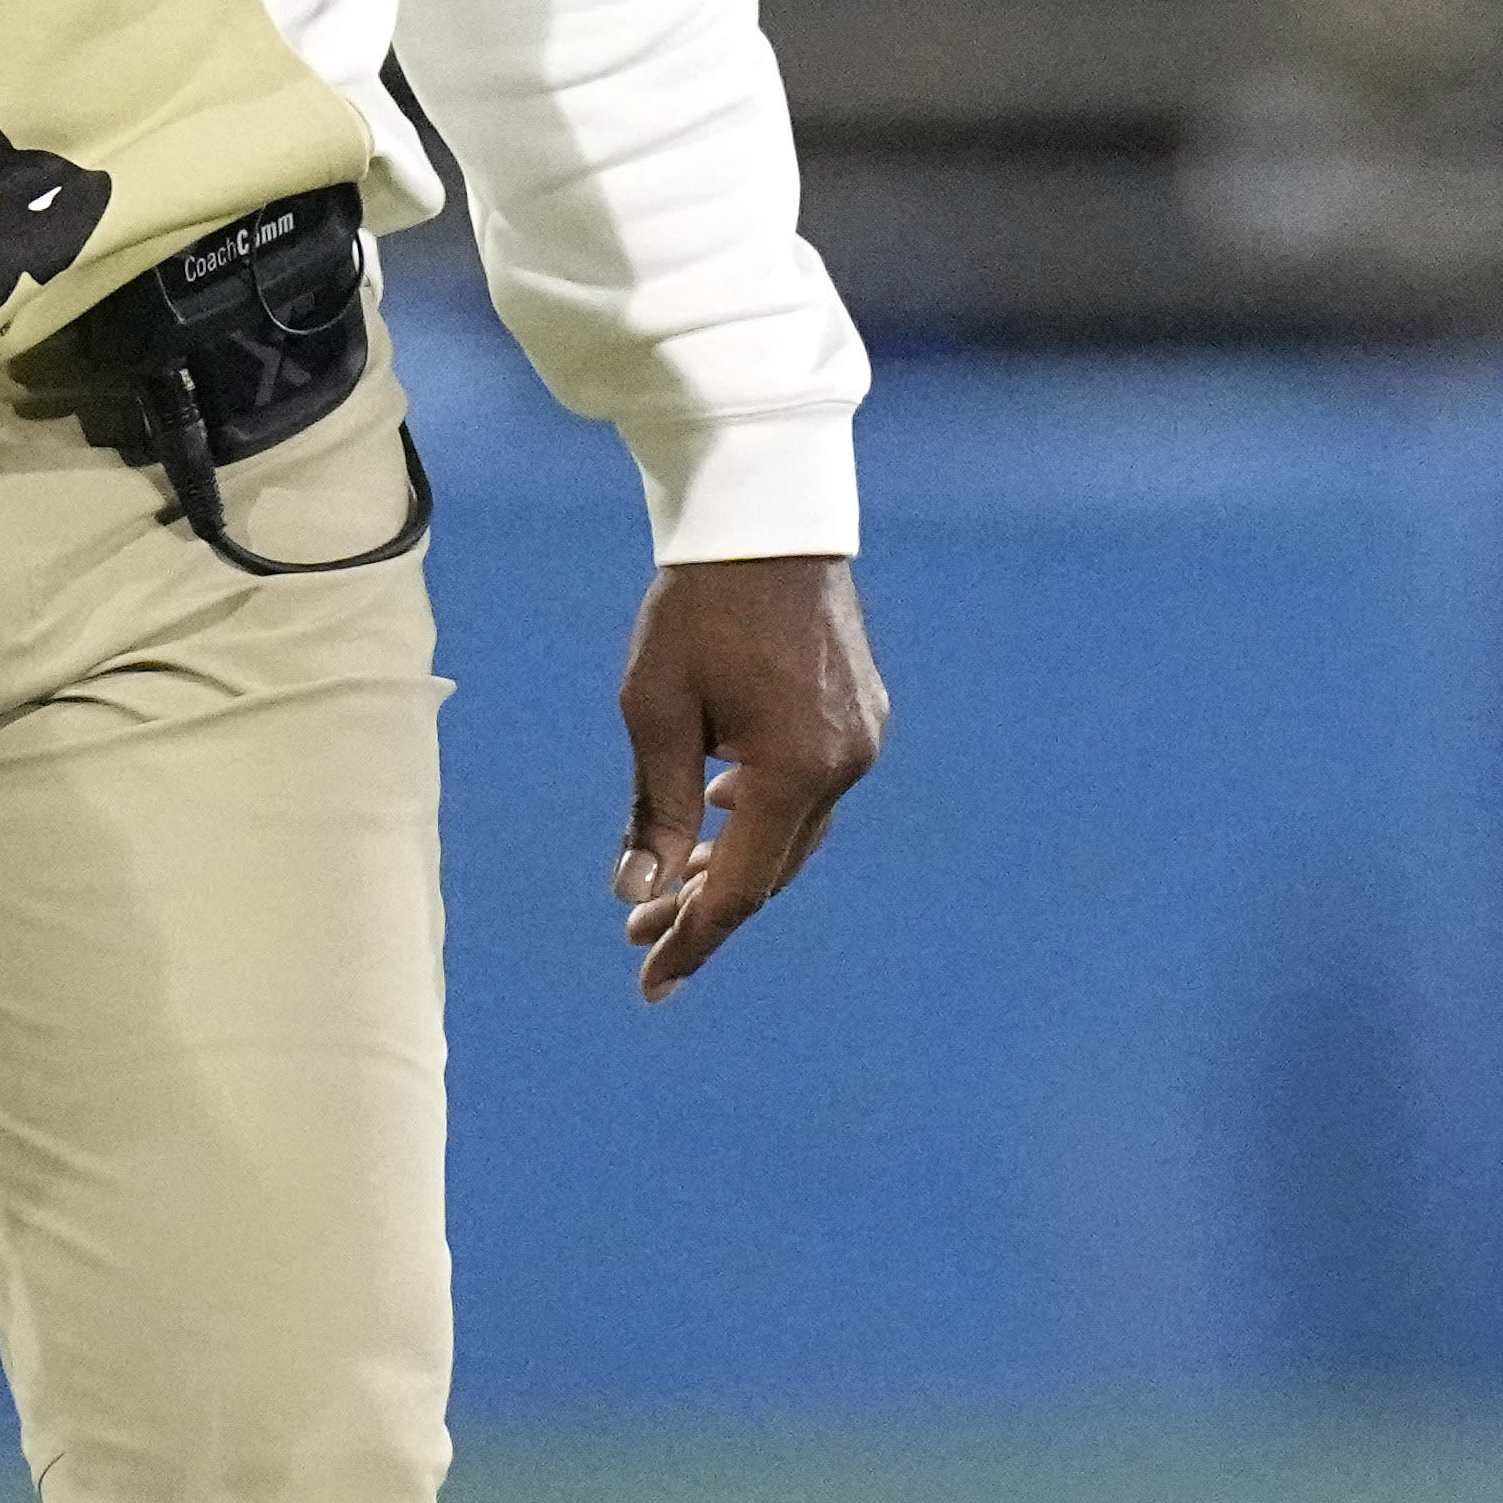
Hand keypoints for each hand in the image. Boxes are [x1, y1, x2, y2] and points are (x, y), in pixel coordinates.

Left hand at [617, 555, 882, 1002]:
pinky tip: (724, 807)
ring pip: (797, 833)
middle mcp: (844, 764)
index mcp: (795, 770)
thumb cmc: (697, 609)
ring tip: (673, 882)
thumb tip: (638, 890)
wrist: (765, 518)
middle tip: (642, 937)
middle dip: (707, 908)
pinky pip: (815, 789)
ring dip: (738, 862)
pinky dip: (767, 815)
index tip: (650, 984)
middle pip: (775, 871)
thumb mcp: (655, 710)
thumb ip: (656, 808)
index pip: (740, 888)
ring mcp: (863, 738)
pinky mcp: (864, 713)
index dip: (691, 940)